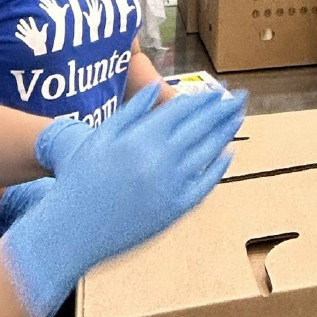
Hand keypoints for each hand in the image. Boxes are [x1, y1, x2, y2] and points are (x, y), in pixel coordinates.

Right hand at [3, 85, 246, 316]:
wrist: (74, 229)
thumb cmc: (81, 178)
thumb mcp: (101, 136)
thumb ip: (133, 110)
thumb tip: (158, 87)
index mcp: (142, 138)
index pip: (183, 110)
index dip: (203, 99)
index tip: (216, 92)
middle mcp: (162, 160)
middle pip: (202, 127)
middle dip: (224, 110)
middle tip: (242, 98)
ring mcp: (172, 186)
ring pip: (209, 152)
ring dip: (226, 132)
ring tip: (238, 118)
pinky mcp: (176, 210)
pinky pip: (205, 184)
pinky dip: (219, 167)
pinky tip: (227, 153)